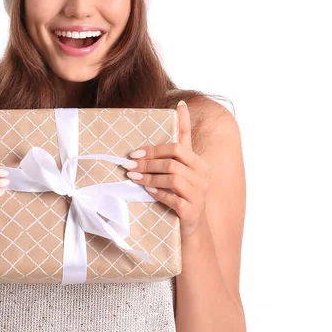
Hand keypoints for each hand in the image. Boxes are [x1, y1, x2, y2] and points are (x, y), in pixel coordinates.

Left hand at [122, 101, 209, 239]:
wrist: (192, 226)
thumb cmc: (183, 192)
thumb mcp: (183, 167)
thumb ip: (180, 142)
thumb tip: (181, 106)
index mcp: (199, 164)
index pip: (178, 147)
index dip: (155, 148)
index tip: (136, 151)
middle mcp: (202, 177)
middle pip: (172, 163)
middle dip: (148, 163)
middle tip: (129, 165)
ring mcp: (199, 194)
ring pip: (172, 179)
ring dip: (149, 177)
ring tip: (133, 177)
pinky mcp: (192, 211)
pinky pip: (173, 199)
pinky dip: (158, 193)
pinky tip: (147, 191)